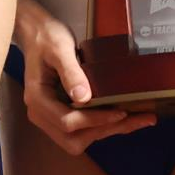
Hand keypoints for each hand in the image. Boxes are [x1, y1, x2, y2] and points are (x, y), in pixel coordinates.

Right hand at [17, 0, 152, 154]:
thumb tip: (84, 98)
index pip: (67, 122)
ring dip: (107, 131)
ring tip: (137, 120)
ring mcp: (50, 117)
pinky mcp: (61, 115)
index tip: (121, 112)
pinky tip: (125, 118)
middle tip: (135, 119)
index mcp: (38, 99)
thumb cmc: (46, 39)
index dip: (95, 120)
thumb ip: (71, 72)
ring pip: (79, 139)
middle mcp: (41, 114)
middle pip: (73, 138)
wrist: (37, 34)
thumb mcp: (59, 49)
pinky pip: (82, 131)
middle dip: (104, 131)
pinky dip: (104, 126)